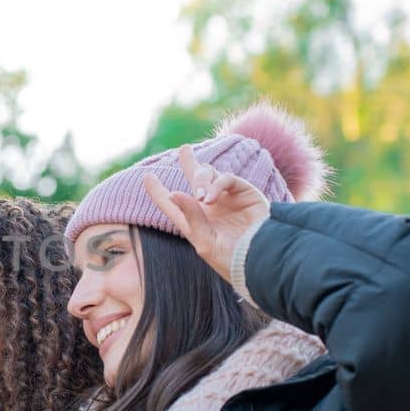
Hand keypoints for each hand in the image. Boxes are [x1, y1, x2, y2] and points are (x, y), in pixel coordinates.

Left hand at [143, 144, 270, 285]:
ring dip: (200, 180)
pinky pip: (226, 178)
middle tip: (184, 150)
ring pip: (208, 174)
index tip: (147, 177)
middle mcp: (210, 207)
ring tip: (202, 198)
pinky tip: (210, 199)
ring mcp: (227, 198)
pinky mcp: (244, 192)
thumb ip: (190, 217)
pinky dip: (216, 184)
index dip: (158, 191)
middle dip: (189, 161)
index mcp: (195, 222)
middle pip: (195, 177)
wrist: (262, 260)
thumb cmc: (231, 260)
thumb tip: (174, 192)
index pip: (172, 203)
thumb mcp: (205, 242)